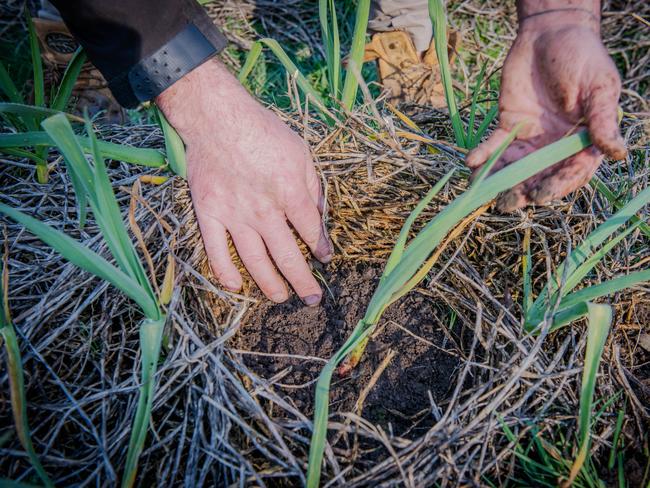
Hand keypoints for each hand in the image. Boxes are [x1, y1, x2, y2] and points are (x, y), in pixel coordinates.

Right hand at [156, 59, 332, 304]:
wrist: (216, 117)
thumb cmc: (263, 131)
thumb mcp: (301, 152)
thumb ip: (312, 187)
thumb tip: (320, 215)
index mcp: (290, 193)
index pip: (311, 233)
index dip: (321, 249)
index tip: (324, 259)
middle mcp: (264, 210)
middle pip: (287, 257)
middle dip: (302, 282)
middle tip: (311, 298)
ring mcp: (234, 215)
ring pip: (254, 261)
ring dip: (270, 284)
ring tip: (280, 297)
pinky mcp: (209, 213)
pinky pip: (216, 250)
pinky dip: (225, 272)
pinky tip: (236, 286)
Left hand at [466, 9, 625, 210]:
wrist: (550, 34)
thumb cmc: (582, 56)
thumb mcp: (598, 86)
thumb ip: (602, 119)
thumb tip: (618, 153)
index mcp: (583, 142)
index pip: (570, 172)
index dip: (556, 186)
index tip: (540, 195)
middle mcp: (555, 146)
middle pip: (539, 177)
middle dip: (522, 193)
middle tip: (506, 203)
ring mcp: (531, 139)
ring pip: (515, 168)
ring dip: (499, 181)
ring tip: (484, 191)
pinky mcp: (509, 126)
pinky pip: (495, 146)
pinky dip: (483, 155)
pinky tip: (471, 161)